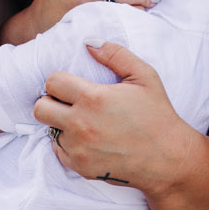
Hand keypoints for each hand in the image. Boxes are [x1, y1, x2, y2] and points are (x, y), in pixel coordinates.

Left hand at [33, 41, 193, 191]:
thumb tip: (88, 42)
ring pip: (49, 130)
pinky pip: (58, 150)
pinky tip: (87, 139)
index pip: (52, 82)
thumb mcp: (144, 76)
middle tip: (69, 102)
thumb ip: (115, 55)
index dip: (61, 81)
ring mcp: (79, 149)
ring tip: (82, 121)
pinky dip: (68, 143)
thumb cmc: (158, 115)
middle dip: (51, 101)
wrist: (168, 159)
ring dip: (60, 123)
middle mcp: (80, 125)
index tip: (73, 85)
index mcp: (93, 98)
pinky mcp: (80, 167)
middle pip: (40, 108)